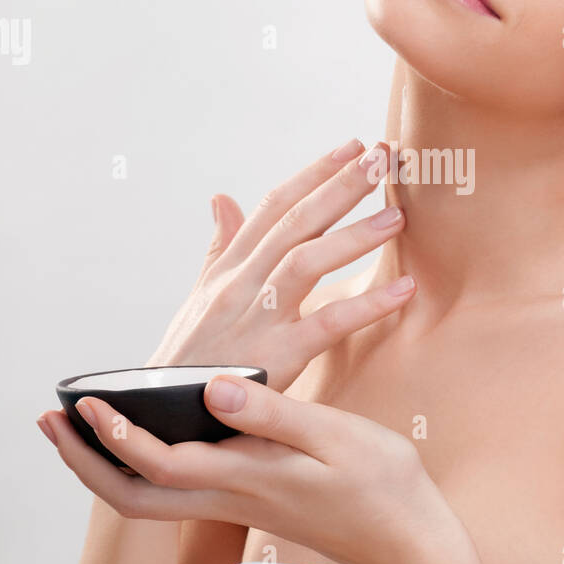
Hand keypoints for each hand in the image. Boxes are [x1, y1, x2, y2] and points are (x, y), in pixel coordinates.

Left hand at [38, 375, 468, 563]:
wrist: (408, 543)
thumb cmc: (383, 489)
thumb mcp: (337, 438)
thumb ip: (274, 414)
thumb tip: (213, 390)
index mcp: (246, 479)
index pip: (159, 464)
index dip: (116, 435)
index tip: (87, 401)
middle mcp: (229, 496)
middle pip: (133, 495)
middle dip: (85, 462)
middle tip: (52, 422)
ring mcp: (235, 502)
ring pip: (149, 494)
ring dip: (108, 461)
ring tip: (87, 419)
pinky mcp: (247, 497)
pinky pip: (177, 483)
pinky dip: (147, 458)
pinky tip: (156, 424)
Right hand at [146, 137, 414, 391]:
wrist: (159, 418)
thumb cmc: (189, 359)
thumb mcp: (199, 298)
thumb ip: (219, 247)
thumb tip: (223, 197)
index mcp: (228, 267)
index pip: (274, 207)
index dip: (314, 173)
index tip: (351, 145)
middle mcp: (239, 284)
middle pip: (295, 222)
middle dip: (341, 185)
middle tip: (383, 155)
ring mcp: (256, 319)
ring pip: (307, 261)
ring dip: (355, 235)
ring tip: (399, 214)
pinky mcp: (274, 358)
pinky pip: (327, 324)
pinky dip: (368, 305)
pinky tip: (404, 289)